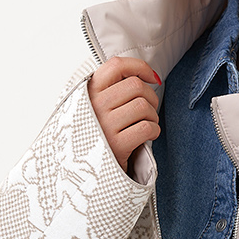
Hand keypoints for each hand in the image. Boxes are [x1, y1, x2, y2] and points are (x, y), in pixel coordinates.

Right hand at [87, 56, 161, 173]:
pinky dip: (154, 131)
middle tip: (149, 109)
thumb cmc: (98, 135)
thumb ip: (112, 89)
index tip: (151, 77)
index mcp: (89, 93)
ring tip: (146, 124)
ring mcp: (104, 125)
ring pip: (143, 106)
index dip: (139, 67)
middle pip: (136, 86)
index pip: (116, 65)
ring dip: (153, 116)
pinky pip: (147, 128)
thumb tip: (148, 75)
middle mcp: (94, 106)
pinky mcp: (116, 145)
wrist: (84, 173)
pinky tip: (147, 136)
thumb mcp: (95, 108)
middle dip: (151, 97)